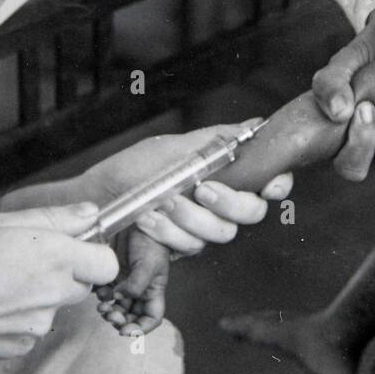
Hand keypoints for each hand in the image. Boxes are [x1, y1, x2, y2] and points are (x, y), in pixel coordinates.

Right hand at [0, 203, 118, 361]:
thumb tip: (89, 212)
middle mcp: (52, 293)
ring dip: (41, 292)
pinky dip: (20, 315)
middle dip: (67, 269)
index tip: (72, 241)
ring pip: (57, 305)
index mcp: (52, 256)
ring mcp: (37, 325)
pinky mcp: (20, 346)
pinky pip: (34, 326)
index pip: (108, 262)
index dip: (93, 250)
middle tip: (26, 256)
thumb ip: (52, 217)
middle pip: (84, 283)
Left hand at [82, 122, 288, 255]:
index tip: (269, 186)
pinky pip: (192, 248)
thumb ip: (218, 140)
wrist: (97, 198)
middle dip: (228, 202)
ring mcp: (201, 228)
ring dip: (189, 217)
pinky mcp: (181, 249)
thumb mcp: (174, 147)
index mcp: (223, 174)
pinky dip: (169, 232)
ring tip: (160, 202)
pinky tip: (148, 219)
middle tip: (201, 189)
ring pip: (221, 233)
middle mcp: (218, 203)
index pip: (267, 181)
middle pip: (251, 212)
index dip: (277, 184)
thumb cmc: (133, 169)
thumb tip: (257, 124)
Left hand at [97, 229, 170, 336]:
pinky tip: (98, 292)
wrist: (138, 221)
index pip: (151, 319)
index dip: (140, 329)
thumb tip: (120, 297)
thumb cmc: (151, 241)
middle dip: (121, 321)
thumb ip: (137, 284)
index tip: (126, 330)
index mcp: (153, 291)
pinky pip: (104, 293)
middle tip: (110, 316)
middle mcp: (139, 290)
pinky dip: (100, 297)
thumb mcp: (149, 263)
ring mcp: (124, 283)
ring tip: (102, 307)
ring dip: (109, 311)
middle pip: (131, 316)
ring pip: (117, 307)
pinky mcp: (111, 275)